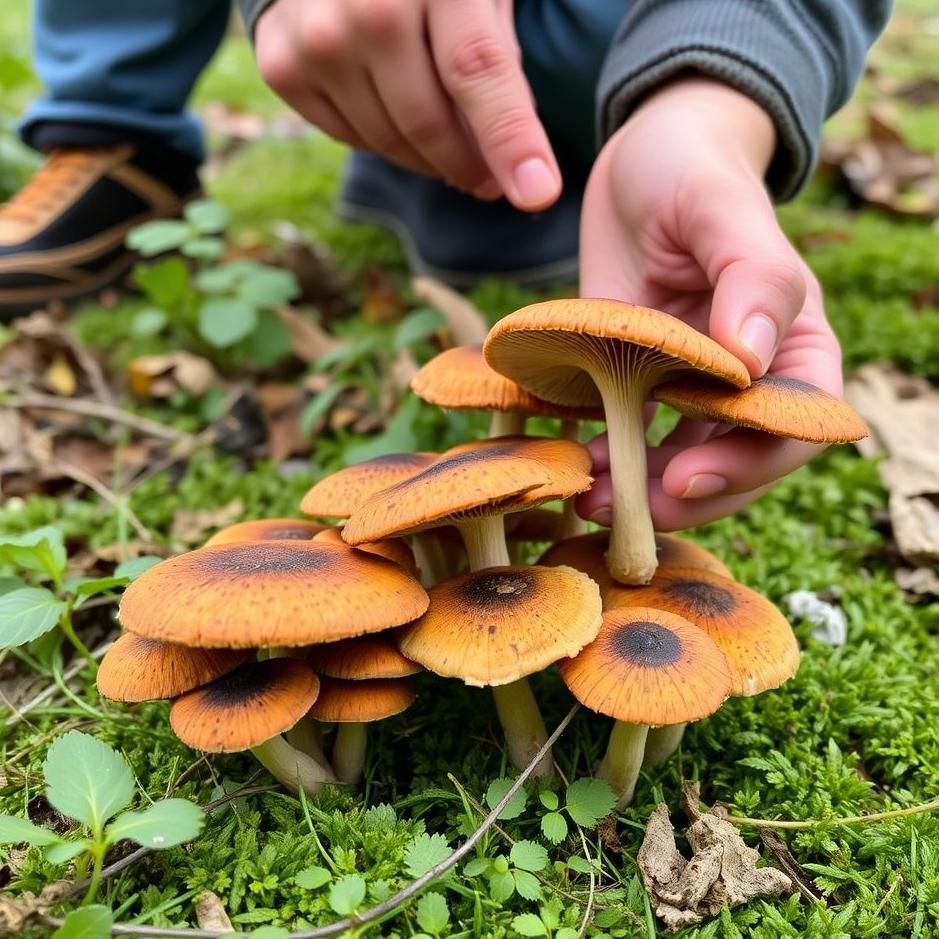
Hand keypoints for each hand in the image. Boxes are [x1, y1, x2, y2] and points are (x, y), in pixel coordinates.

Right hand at [254, 0, 560, 209]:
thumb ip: (498, 59)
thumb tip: (515, 161)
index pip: (478, 71)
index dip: (510, 139)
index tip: (537, 192)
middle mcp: (367, 5)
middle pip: (429, 123)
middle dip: (470, 166)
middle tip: (490, 179)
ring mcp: (317, 38)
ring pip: (388, 142)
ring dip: (428, 158)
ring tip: (446, 142)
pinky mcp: (282, 66)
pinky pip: (349, 137)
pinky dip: (381, 138)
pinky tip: (393, 108)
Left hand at [576, 78, 840, 529]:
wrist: (640, 161)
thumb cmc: (694, 169)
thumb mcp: (722, 209)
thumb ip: (752, 277)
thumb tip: (753, 359)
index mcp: (794, 343)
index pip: (795, 423)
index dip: (748, 462)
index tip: (685, 476)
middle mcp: (749, 376)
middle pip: (736, 460)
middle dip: (685, 495)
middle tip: (625, 510)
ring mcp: (691, 385)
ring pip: (682, 460)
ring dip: (641, 490)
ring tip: (592, 501)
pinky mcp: (640, 381)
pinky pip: (633, 434)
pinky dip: (610, 457)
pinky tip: (579, 462)